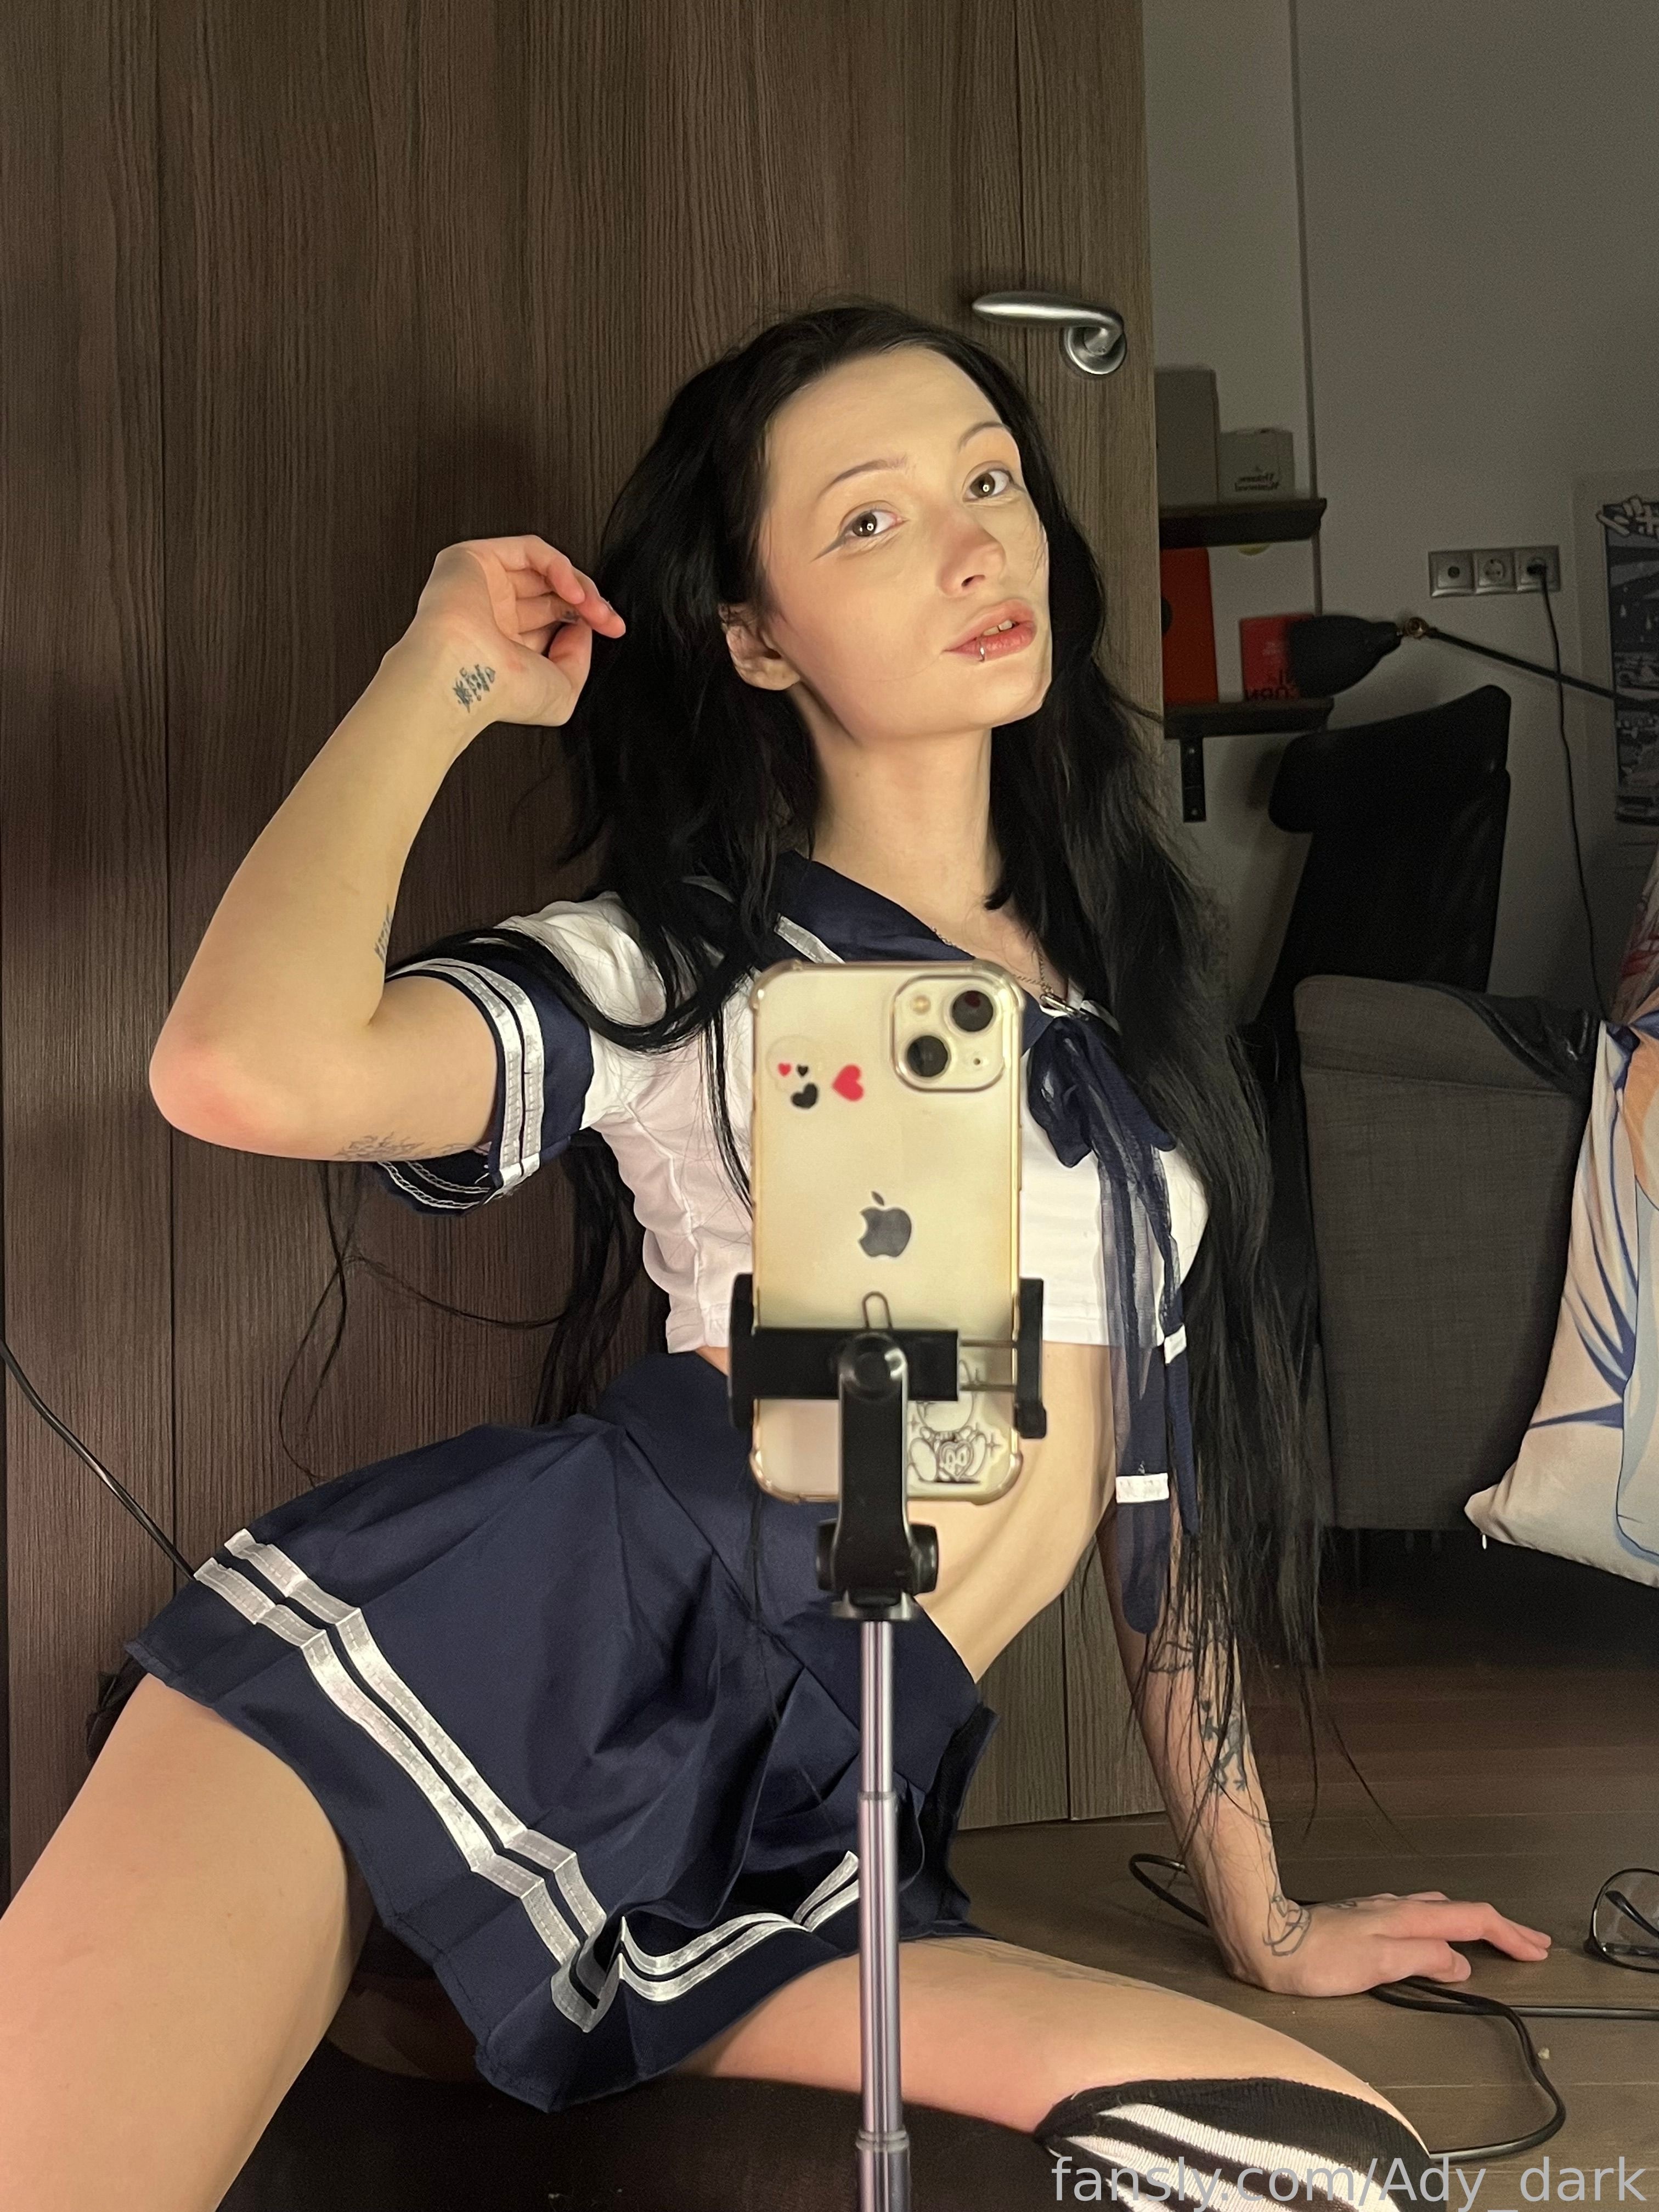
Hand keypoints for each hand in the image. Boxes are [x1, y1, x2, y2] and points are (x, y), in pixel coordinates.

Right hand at [398, 533, 626, 733]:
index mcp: (505, 646)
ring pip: (544, 569)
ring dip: (579, 587)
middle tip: (607, 620)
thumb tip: (582, 625)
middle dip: (589, 604)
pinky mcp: (473, 559)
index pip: (553, 618)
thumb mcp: (562, 690)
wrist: (464, 677)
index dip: (587, 619)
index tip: (613, 629)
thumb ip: (579, 657)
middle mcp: (493, 615)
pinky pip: (528, 549)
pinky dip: (559, 566)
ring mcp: (483, 585)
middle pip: (552, 592)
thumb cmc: (502, 693)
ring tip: (594, 609)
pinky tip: (573, 592)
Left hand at [1234, 1890, 1551, 1997]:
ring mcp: (1379, 1910)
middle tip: (1531, 1944)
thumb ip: (1423, 1960)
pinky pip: (1419, 1916)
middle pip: (1460, 1911)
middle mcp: (1397, 1907)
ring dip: (1472, 1923)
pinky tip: (1438, 1934)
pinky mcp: (1363, 1919)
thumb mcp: (1378, 1965)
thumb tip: (1460, 1963)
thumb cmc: (1319, 1959)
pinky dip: (1444, 1924)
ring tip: (1495, 1937)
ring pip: (1439, 1910)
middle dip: (1499, 1926)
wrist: (1266, 1940)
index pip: (1471, 1919)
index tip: (1537, 1951)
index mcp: (1407, 1917)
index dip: (1508, 1934)